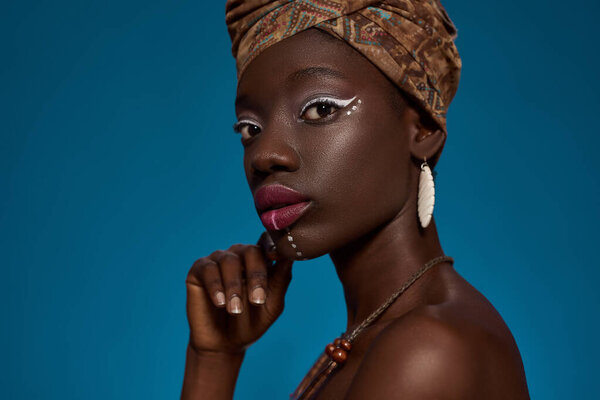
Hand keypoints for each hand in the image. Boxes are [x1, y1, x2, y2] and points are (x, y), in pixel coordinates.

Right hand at [185, 232, 292, 354]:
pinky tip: (220, 302)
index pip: (268, 244)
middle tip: (257, 300)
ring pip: (229, 260)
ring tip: (235, 310)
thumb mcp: (272, 305)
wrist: (224, 345)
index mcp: (260, 260)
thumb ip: (281, 280)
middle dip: (256, 275)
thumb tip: (289, 257)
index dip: (273, 246)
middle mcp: (239, 255)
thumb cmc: (251, 323)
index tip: (277, 256)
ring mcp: (218, 260)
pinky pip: (208, 269)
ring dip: (234, 286)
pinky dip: (215, 285)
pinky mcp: (199, 270)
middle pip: (251, 251)